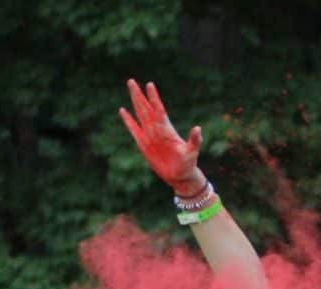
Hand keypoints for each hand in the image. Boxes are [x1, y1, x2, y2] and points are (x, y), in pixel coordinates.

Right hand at [119, 78, 206, 198]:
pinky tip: (123, 110)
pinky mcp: (143, 144)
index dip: (154, 98)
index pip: (159, 110)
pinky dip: (128, 120)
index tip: (150, 85)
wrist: (180, 176)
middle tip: (131, 81)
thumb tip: (197, 128)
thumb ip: (194, 141)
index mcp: (167, 130)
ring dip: (135, 102)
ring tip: (130, 89)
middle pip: (146, 109)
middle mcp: (157, 130)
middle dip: (139, 95)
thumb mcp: (192, 153)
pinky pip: (134, 129)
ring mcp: (149, 135)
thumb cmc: (188, 164)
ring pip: (140, 114)